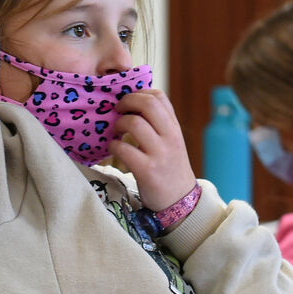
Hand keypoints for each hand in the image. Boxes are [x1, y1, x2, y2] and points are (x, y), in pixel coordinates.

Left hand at [108, 88, 196, 212]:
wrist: (179, 199)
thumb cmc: (169, 167)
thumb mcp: (170, 141)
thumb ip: (158, 123)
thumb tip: (132, 103)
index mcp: (174, 127)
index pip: (158, 96)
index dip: (139, 93)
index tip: (128, 102)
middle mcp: (170, 137)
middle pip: (147, 104)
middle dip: (126, 102)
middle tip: (117, 110)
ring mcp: (159, 153)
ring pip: (133, 123)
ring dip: (117, 124)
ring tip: (116, 132)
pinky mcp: (147, 170)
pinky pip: (123, 148)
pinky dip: (113, 146)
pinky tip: (114, 149)